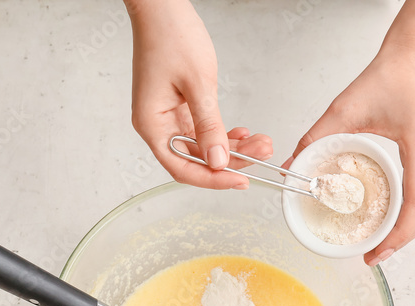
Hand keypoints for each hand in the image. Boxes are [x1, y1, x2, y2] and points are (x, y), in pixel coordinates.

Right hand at [126, 0, 271, 188]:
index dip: (212, 179)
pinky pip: (201, 130)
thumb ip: (209, 126)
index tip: (240, 180)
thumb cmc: (171, 36)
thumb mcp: (198, 84)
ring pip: (202, 145)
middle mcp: (156, 124)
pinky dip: (222, 133)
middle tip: (262, 155)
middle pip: (195, 159)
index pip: (182, 168)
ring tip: (261, 142)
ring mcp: (166, 116)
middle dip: (231, 160)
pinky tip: (243, 133)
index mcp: (152, 124)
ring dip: (232, 146)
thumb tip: (219, 161)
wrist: (161, 7)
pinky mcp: (177, 107)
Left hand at [288, 52, 414, 265]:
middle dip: (402, 239)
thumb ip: (317, 138)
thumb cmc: (394, 74)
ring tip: (384, 240)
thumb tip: (293, 166)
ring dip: (412, 227)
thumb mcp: (346, 108)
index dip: (396, 236)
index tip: (375, 252)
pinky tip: (397, 216)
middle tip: (374, 254)